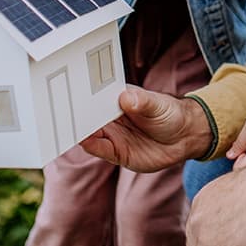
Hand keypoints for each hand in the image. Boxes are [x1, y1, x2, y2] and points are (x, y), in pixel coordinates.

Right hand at [80, 86, 212, 171]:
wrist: (185, 137)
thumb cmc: (171, 113)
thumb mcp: (158, 105)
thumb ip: (142, 102)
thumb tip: (126, 97)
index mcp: (118, 99)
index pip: (95, 96)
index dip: (82, 94)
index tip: (69, 92)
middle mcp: (111, 117)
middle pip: (88, 115)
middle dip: (75, 113)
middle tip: (60, 111)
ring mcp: (113, 135)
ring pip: (90, 133)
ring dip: (78, 131)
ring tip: (67, 127)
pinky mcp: (117, 152)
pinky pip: (100, 149)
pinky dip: (91, 145)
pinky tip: (84, 141)